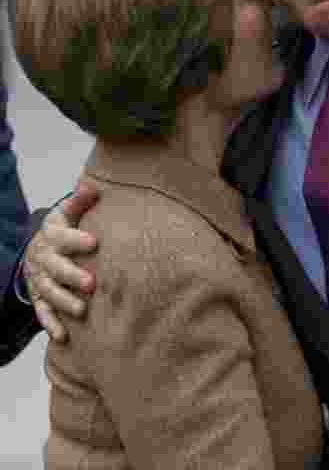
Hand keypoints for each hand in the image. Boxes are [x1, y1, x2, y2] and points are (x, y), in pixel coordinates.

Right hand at [24, 180, 99, 341]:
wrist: (40, 248)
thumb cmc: (65, 228)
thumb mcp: (69, 212)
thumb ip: (80, 201)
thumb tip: (91, 186)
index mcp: (52, 235)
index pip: (62, 236)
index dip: (76, 239)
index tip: (94, 242)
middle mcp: (44, 258)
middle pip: (55, 268)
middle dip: (72, 276)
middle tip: (92, 284)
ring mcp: (40, 279)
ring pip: (49, 292)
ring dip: (64, 302)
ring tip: (82, 310)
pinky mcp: (39, 296)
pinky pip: (42, 312)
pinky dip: (51, 324)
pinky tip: (62, 336)